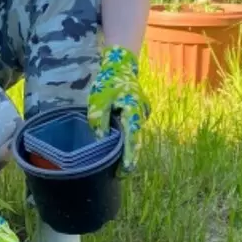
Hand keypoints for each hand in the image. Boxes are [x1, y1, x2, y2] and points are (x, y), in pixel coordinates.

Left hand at [87, 45, 149, 171]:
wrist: (121, 67)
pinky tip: (118, 147)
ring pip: (133, 136)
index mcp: (132, 112)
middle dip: (128, 158)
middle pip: (135, 141)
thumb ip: (99, 121)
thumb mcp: (98, 101)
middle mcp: (141, 115)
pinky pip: (132, 129)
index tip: (124, 173)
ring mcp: (142, 114)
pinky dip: (126, 138)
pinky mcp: (139, 113)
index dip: (128, 158)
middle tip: (120, 175)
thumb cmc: (108, 83)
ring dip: (126, 148)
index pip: (131, 140)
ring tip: (117, 164)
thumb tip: (101, 140)